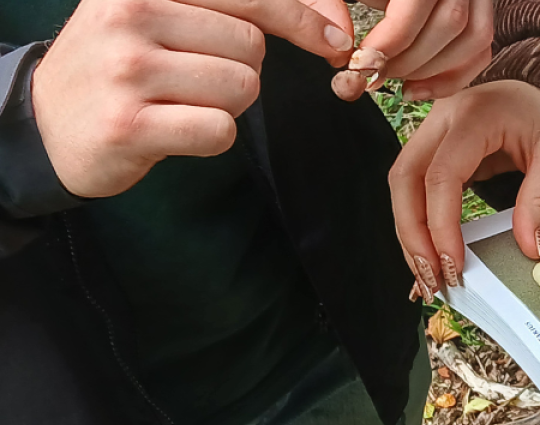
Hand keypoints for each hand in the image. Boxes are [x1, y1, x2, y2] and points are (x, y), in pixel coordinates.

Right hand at [32, 0, 354, 198]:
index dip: (303, 21)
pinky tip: (173, 131)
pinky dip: (211, 138)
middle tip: (193, 81)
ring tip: (178, 103)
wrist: (44, 122)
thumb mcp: (156, 13)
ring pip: (241, 88)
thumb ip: (223, 6)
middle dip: (242, 71)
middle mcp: (131, 14)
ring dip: (225, 105)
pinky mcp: (129, 124)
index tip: (336, 41)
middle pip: (251, 47)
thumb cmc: (122, 65)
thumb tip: (324, 20)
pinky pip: (220, 130)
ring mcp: (127, 69)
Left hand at [334, 0, 492, 100]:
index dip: (392, 39)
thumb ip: (323, 3)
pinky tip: (416, 88)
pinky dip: (452, 76)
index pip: (417, 2)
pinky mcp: (478, 9)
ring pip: (472, 38)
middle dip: (409, 59)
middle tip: (373, 73)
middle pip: (450, 22)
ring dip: (431, 71)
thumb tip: (338, 44)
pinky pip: (481, 48)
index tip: (363, 61)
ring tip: (394, 80)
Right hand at [389, 80, 539, 299]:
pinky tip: (426, 254)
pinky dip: (417, 222)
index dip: (441, 226)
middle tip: (432, 278)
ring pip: (402, 186)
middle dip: (413, 235)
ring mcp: (432, 131)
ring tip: (428, 276)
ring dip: (410, 233)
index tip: (454, 265)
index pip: (441, 176)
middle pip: (404, 180)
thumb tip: (529, 250)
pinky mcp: (433, 146)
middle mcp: (442, 119)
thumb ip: (539, 201)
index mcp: (473, 116)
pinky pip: (414, 187)